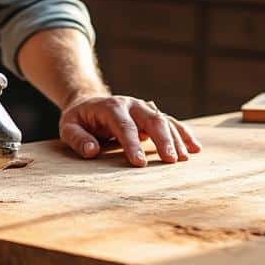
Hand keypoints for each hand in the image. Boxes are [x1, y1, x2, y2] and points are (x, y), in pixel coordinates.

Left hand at [58, 95, 201, 166]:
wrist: (89, 101)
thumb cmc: (79, 119)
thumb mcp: (69, 126)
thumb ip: (77, 139)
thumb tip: (91, 151)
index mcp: (111, 107)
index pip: (124, 126)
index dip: (132, 144)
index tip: (139, 163)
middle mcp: (132, 105)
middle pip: (152, 120)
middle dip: (162, 140)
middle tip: (170, 161)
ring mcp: (144, 109)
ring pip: (165, 121)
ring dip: (176, 139)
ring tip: (184, 158)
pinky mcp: (152, 116)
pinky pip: (172, 123)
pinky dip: (184, 135)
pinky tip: (195, 149)